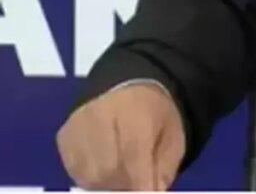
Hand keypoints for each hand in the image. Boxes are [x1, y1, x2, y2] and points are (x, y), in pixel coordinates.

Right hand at [56, 82, 184, 190]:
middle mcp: (100, 114)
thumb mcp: (172, 138)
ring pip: (89, 175)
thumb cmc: (156, 117)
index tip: (147, 192)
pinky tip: (108, 170)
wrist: (130, 90)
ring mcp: (77, 125)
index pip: (133, 151)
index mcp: (135, 108)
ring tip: (124, 177)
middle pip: (108, 167)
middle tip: (137, 185)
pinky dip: (93, 180)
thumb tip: (152, 192)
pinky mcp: (64, 137)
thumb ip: (163, 169)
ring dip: (108, 184)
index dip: (140, 181)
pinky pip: (75, 172)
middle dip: (125, 184)